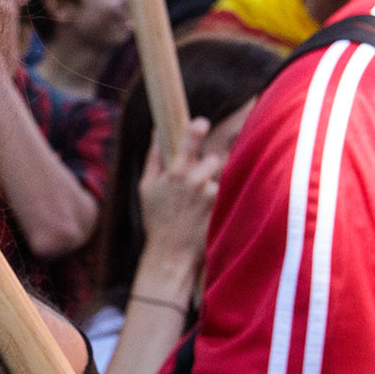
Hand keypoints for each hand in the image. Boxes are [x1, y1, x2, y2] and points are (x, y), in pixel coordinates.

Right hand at [132, 116, 220, 301]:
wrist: (171, 251)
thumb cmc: (157, 220)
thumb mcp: (146, 188)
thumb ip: (153, 159)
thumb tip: (157, 133)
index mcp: (174, 174)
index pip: (188, 144)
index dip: (196, 130)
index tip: (202, 122)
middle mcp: (194, 181)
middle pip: (214, 159)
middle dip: (210, 166)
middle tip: (202, 178)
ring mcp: (210, 195)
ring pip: (222, 177)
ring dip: (216, 184)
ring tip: (202, 201)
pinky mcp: (222, 207)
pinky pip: (228, 192)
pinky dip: (223, 197)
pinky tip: (209, 210)